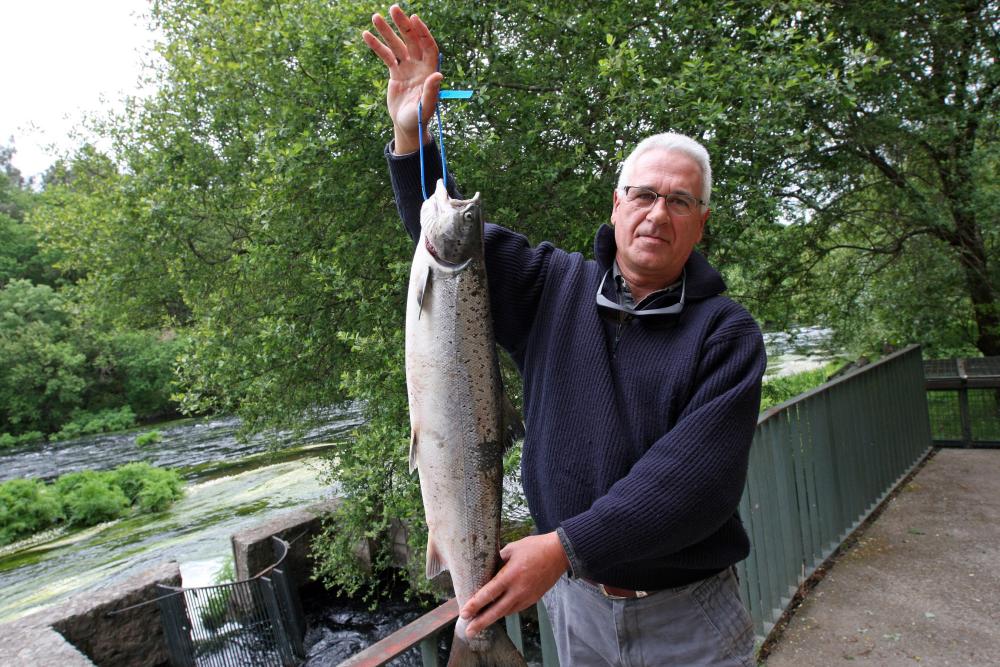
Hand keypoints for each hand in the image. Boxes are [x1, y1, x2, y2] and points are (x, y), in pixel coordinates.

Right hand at [362, 4, 442, 153]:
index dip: (422, 33)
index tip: (414, 19)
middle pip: (412, 40)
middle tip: (394, 9)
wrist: (407, 126)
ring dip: (387, 31)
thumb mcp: (426, 107)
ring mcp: (407, 67)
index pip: (428, 46)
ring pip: (396, 45)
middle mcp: (419, 66)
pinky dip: (376, 45)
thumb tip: (438, 74)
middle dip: (403, 25)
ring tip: (375, 17)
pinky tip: (366, 34)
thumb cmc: (419, 118)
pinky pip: (386, 56)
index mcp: (429, 71)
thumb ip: (431, 91)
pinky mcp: (395, 72)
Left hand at [460, 532, 569, 637]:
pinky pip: (516, 609)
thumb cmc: (535, 547)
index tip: (464, 613)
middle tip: (468, 631)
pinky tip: (496, 612)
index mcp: (511, 575)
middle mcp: (518, 590)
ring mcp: (527, 597)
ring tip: (479, 624)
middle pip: (496, 611)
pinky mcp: (534, 599)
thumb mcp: (512, 548)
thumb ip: (498, 559)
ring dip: (492, 618)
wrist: (559, 553)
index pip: (489, 593)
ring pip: (506, 612)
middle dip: (481, 622)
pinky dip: (505, 612)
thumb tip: (486, 567)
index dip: (475, 605)